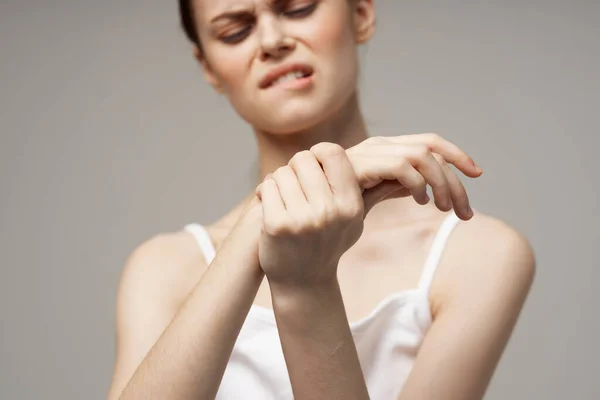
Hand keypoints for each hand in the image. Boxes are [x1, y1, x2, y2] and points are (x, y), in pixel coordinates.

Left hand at [255, 143, 363, 287]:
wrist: (303, 281)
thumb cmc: (329, 243)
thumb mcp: (355, 221)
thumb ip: (369, 191)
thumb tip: (394, 172)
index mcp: (350, 205)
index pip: (333, 153)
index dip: (319, 153)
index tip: (314, 165)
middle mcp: (329, 211)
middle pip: (304, 159)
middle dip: (297, 167)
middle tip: (297, 184)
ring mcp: (302, 219)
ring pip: (283, 172)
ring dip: (280, 181)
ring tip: (286, 198)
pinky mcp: (277, 225)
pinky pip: (267, 187)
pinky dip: (266, 192)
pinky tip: (272, 206)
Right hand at [344, 134, 482, 219]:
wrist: (308, 218)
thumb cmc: (338, 207)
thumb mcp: (377, 196)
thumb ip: (398, 187)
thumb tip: (426, 188)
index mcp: (386, 150)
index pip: (430, 141)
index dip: (457, 154)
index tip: (478, 175)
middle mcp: (379, 145)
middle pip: (432, 148)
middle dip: (455, 180)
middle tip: (465, 213)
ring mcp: (369, 152)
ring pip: (421, 156)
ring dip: (441, 183)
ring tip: (443, 209)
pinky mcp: (360, 164)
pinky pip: (401, 166)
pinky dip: (418, 183)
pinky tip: (421, 203)